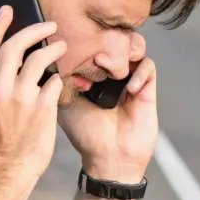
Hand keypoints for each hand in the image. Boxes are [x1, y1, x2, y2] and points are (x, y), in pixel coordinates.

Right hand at [0, 5, 66, 182]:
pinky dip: (58, 77)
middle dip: (34, 29)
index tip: (7, 10)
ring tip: (62, 47)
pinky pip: (54, 81)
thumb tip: (11, 55)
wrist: (10, 167)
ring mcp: (20, 98)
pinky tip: (60, 80)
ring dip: (53, 48)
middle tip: (49, 25)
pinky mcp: (42, 107)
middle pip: (14, 46)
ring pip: (38, 59)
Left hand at [59, 46, 157, 182]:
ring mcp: (129, 80)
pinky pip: (148, 67)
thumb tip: (52, 57)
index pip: (91, 47)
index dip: (85, 42)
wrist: (109, 157)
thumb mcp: (64, 103)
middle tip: (96, 53)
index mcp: (90, 76)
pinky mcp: (146, 88)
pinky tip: (129, 89)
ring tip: (111, 67)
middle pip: (112, 44)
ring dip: (124, 53)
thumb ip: (59, 81)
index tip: (77, 45)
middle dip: (105, 43)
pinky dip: (140, 72)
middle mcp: (110, 75)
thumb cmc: (85, 134)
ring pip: (132, 49)